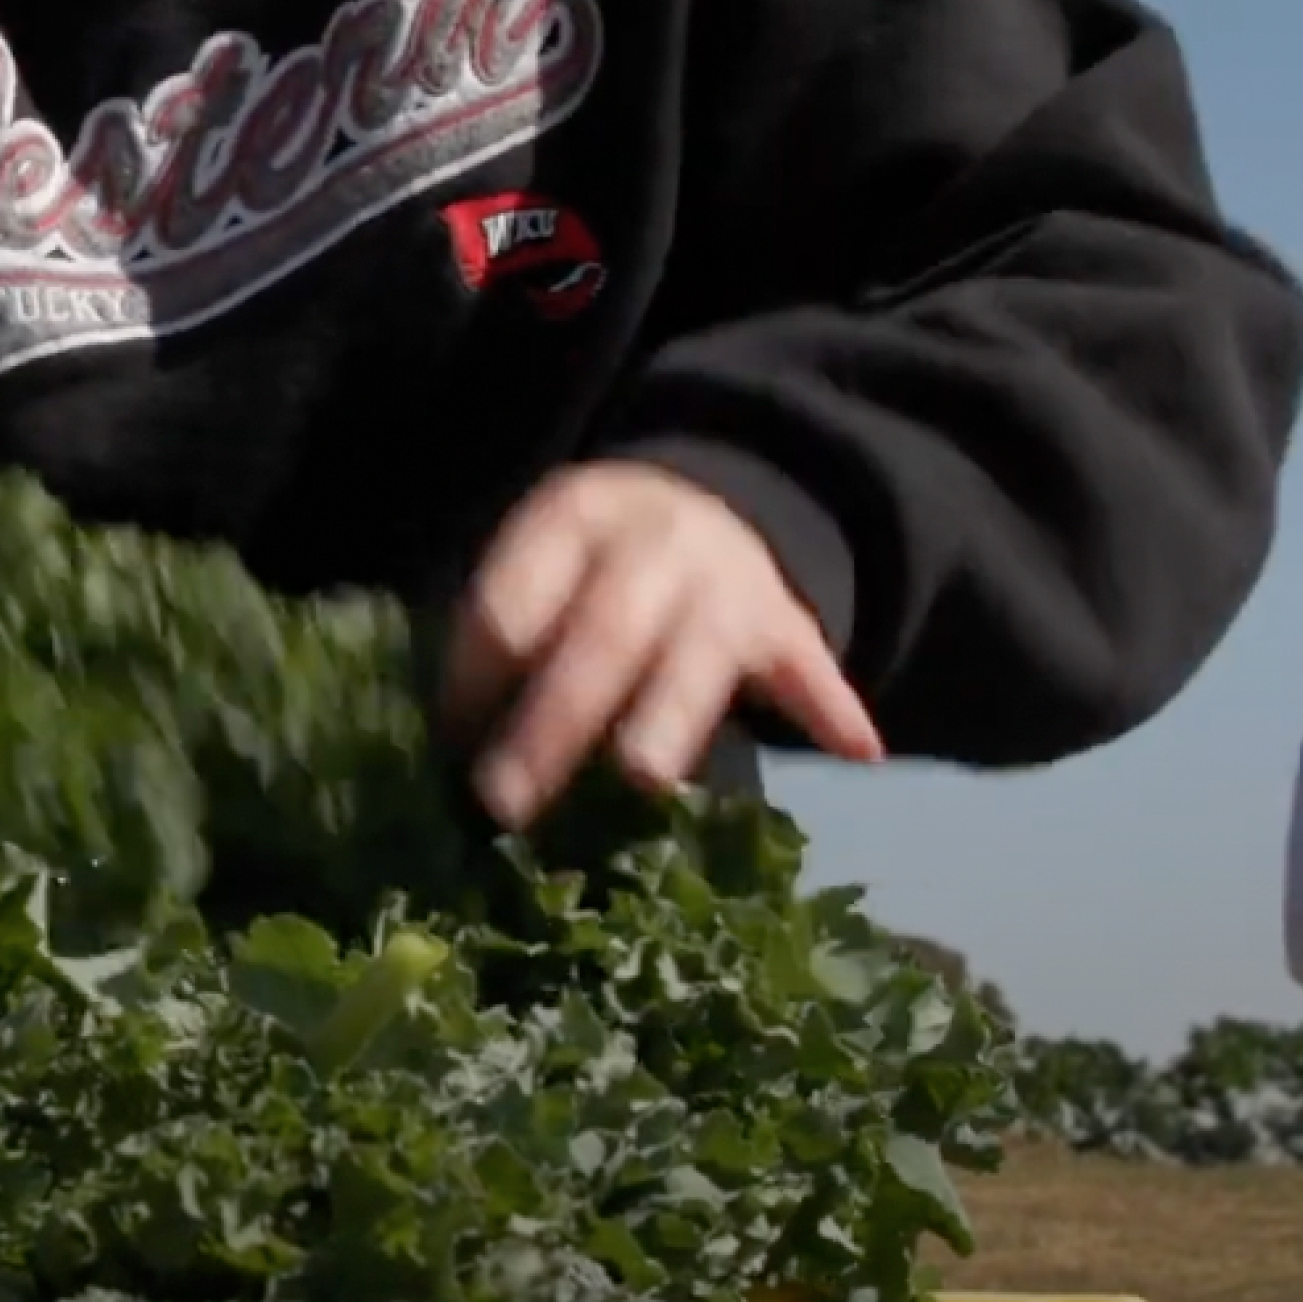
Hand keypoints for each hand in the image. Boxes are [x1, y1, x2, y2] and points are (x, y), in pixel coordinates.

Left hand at [443, 460, 885, 825]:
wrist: (703, 501)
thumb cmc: (590, 563)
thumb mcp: (538, 561)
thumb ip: (501, 632)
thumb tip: (446, 736)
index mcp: (575, 516)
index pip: (512, 599)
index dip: (473, 674)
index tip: (447, 739)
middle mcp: (655, 542)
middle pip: (600, 636)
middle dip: (551, 723)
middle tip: (503, 800)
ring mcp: (729, 581)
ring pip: (694, 658)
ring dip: (666, 719)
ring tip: (638, 778)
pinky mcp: (788, 625)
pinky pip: (812, 669)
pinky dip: (833, 709)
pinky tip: (856, 753)